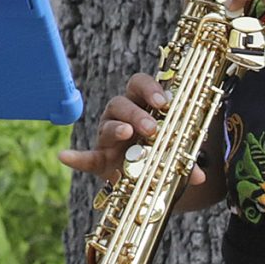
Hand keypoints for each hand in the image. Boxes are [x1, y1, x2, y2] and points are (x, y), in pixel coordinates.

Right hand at [59, 71, 205, 187]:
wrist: (151, 179)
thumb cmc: (163, 154)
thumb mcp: (177, 153)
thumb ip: (186, 161)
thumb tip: (200, 175)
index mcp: (142, 105)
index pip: (139, 84)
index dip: (150, 88)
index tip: (163, 102)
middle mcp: (121, 116)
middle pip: (121, 103)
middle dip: (137, 113)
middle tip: (152, 128)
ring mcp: (108, 137)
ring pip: (107, 124)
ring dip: (117, 128)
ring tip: (127, 133)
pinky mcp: (100, 159)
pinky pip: (86, 157)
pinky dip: (76, 157)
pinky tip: (64, 157)